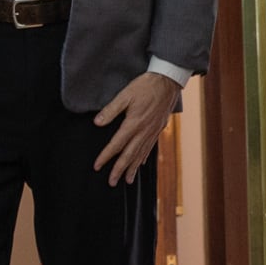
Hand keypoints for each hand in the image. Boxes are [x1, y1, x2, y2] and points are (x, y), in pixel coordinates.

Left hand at [93, 72, 180, 186]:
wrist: (168, 82)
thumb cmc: (145, 86)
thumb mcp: (125, 95)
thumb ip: (111, 110)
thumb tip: (97, 123)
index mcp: (134, 123)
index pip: (116, 144)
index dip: (106, 156)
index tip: (97, 166)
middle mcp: (143, 131)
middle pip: (129, 155)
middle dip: (119, 170)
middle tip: (111, 182)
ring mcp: (152, 132)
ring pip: (141, 154)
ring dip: (132, 168)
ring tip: (127, 180)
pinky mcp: (158, 129)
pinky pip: (149, 148)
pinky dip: (143, 158)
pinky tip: (140, 164)